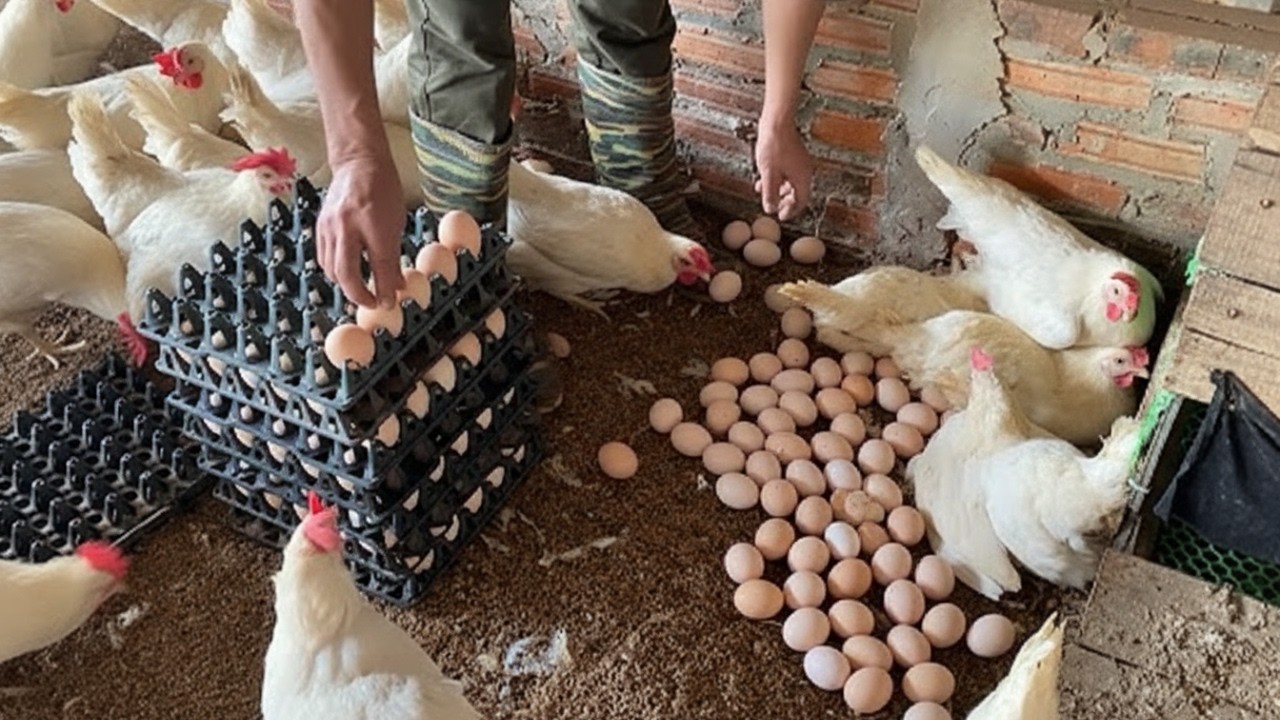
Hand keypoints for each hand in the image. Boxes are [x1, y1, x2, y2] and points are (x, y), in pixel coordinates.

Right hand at [316, 153, 404, 308]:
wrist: (358, 163)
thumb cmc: (382, 188)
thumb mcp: (396, 222)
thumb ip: (393, 254)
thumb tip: (395, 284)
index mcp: (372, 221)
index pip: (379, 264)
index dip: (383, 289)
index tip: (388, 303)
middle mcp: (346, 225)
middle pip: (346, 272)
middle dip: (359, 294)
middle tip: (371, 302)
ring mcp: (329, 226)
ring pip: (332, 268)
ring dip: (346, 284)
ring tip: (361, 290)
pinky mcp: (320, 227)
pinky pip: (324, 258)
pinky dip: (335, 271)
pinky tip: (347, 273)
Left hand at [754, 119, 813, 221]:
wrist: (776, 121)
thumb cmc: (774, 145)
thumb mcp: (769, 174)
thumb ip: (770, 194)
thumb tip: (771, 209)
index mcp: (802, 177)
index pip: (801, 201)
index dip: (791, 211)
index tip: (781, 216)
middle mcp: (804, 170)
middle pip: (797, 193)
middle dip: (784, 202)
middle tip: (774, 207)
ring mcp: (799, 162)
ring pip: (791, 183)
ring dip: (778, 190)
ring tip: (766, 194)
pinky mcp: (793, 155)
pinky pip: (787, 172)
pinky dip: (777, 179)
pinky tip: (764, 180)